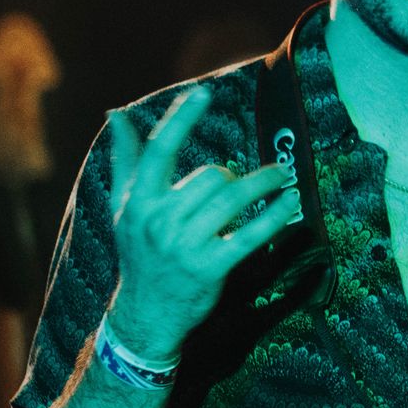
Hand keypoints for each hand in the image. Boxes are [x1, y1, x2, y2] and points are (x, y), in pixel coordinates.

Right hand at [103, 87, 302, 362]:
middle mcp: (159, 221)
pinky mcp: (211, 267)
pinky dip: (275, 216)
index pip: (159, 151)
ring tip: (282, 178)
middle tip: (238, 187)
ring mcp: (185, 245)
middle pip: (211, 176)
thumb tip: (117, 114)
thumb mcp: (123, 208)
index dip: (181, 119)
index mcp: (138, 202)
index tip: (204, 92)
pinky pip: (250, 233)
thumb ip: (124, 160)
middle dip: (230, 177)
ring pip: (232, 198)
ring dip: (263, 184)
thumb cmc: (138, 254)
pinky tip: (290, 202)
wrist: (144, 315)